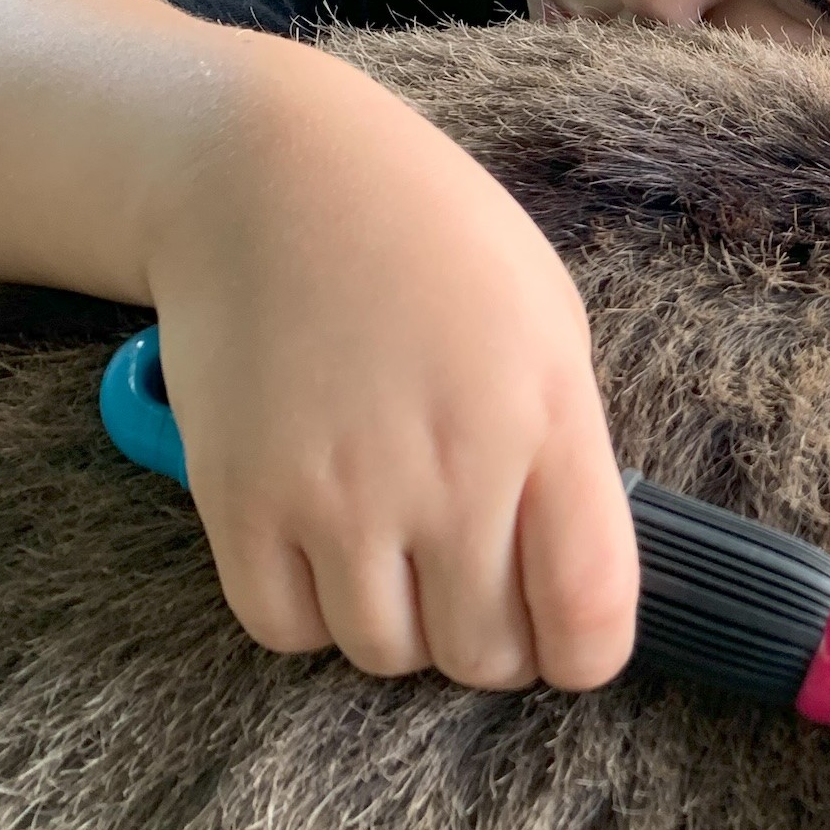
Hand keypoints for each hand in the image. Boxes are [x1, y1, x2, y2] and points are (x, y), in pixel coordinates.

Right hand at [151, 54, 637, 689]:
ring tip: (396, 551)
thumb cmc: (427, 237)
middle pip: (483, 655)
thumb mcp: (547, 324)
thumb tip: (570, 571)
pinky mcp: (240, 500)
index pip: (589, 613)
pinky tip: (325, 548)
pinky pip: (285, 629)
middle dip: (490, 639)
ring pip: (384, 654)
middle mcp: (445, 471)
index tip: (568, 639)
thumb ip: (566, 452)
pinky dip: (309, 613)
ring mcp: (336, 492)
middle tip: (474, 584)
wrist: (267, 175)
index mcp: (544, 419)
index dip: (585, 654)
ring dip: (398, 626)